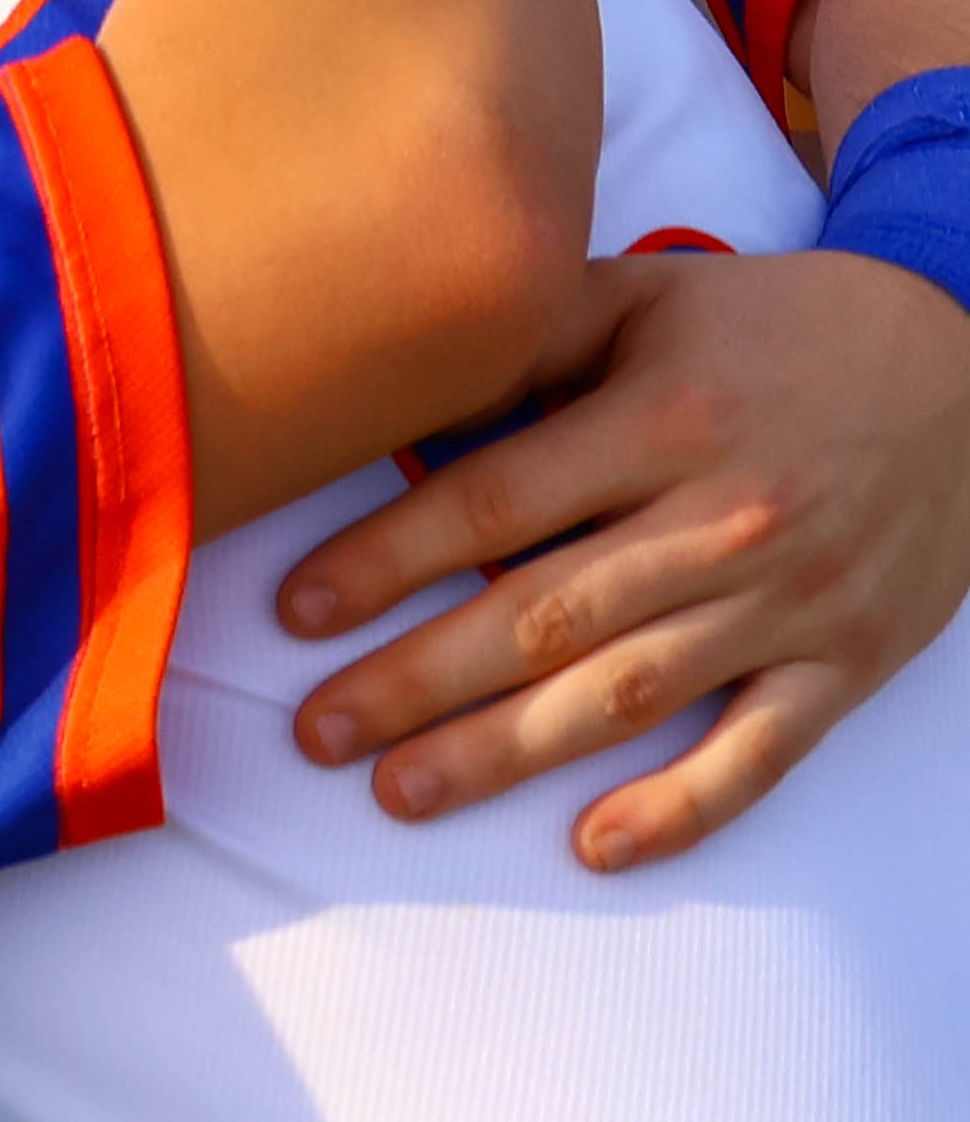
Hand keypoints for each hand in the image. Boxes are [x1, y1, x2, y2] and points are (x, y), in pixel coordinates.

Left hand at [280, 246, 969, 867]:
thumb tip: (402, 392)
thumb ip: (529, 339)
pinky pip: (759, 753)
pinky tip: (593, 846)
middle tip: (316, 730)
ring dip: (506, 752)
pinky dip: (680, 807)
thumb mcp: (650, 296)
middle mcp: (721, 521)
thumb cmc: (777, 329)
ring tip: (400, 791)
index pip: (495, 501)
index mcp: (662, 421)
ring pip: (626, 694)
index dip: (386, 557)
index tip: (295, 608)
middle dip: (417, 681)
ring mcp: (789, 602)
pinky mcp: (846, 663)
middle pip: (542, 615)